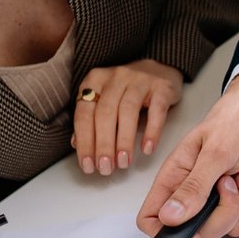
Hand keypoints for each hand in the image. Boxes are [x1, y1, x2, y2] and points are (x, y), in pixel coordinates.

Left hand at [72, 59, 183, 175]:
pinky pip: (156, 111)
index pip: (85, 114)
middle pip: (105, 114)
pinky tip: (147, 148)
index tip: (88, 165)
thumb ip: (91, 120)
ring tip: (124, 163)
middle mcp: (115, 77)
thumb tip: (77, 145)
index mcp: (95, 80)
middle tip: (106, 168)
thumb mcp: (105, 100)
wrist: (160, 69)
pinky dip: (152, 131)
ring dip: (124, 140)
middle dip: (104, 145)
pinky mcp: (162, 87)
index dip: (85, 141)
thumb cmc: (128, 91)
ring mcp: (139, 80)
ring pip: (128, 112)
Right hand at [138, 70, 238, 237]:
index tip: (191, 226)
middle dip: (224, 214)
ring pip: (230, 227)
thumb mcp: (215, 151)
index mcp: (175, 178)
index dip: (165, 232)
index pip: (151, 219)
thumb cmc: (236, 120)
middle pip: (199, 233)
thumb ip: (194, 187)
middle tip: (229, 182)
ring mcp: (219, 199)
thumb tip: (169, 217)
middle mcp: (194, 193)